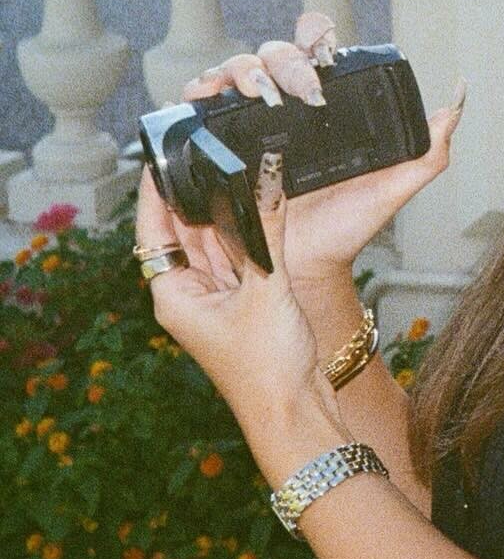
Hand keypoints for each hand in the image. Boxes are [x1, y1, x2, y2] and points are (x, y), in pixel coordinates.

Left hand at [136, 153, 340, 436]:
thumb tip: (269, 172)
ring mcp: (218, 296)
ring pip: (216, 237)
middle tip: (208, 146)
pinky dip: (250, 228)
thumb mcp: (267, 287)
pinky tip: (260, 201)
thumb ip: (268, 225)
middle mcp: (189, 292)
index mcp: (173, 293)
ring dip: (226, 208)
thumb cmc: (266, 368)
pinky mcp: (246, 298)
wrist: (295, 413)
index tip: (163, 151)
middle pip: (184, 228)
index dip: (156, 189)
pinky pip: (242, 251)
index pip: (153, 228)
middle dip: (196, 191)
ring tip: (236, 164)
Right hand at [179, 12, 466, 289]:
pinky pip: (199, 107)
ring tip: (256, 94)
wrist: (308, 267)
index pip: (315, 45)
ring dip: (241, 71)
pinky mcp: (218, 144)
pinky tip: (204, 97)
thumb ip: (430, 147)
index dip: (317, 35)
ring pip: (236, 70)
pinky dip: (198, 93)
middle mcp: (285, 105)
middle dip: (285, 61)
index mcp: (324, 102)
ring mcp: (249, 122)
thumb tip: (457, 97)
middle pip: (274, 53)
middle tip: (301, 92)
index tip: (326, 53)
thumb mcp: (396, 184)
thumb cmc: (349, 226)